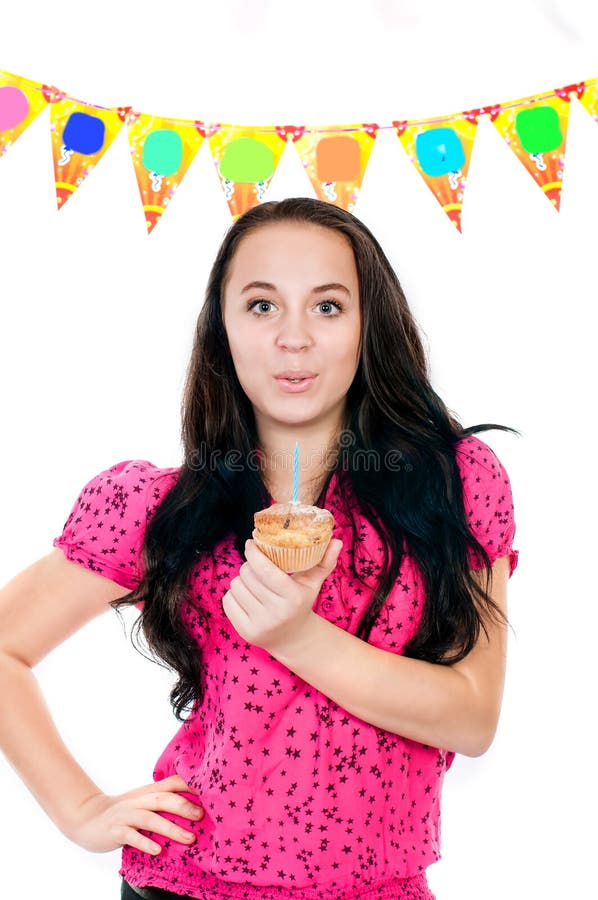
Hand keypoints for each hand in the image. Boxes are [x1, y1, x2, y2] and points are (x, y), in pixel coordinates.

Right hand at [63, 774, 204, 855]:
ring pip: (150, 818)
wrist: (88, 817)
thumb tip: (197, 808)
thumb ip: (165, 801)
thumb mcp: (145, 801)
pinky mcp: (116, 830)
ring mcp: (127, 815)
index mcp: (149, 792)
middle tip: (203, 815)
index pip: (173, 782)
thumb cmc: (125, 812)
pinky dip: (145, 842)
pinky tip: (157, 850)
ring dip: (171, 828)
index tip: (212, 789)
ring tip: (189, 838)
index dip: (191, 783)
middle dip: (184, 806)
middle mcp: (139, 800)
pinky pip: (131, 836)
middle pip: (164, 798)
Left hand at [222, 537, 342, 654]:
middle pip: (247, 575)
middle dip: (249, 565)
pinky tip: (246, 596)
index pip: (265, 570)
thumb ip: (325, 561)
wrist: (292, 638)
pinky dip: (234, 594)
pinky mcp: (245, 632)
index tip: (251, 543)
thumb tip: (337, 541)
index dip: (254, 553)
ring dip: (241, 580)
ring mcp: (260, 624)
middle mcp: (276, 612)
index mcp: (293, 597)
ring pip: (235, 586)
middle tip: (256, 565)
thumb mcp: (313, 582)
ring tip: (253, 582)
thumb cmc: (301, 602)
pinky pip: (227, 601)